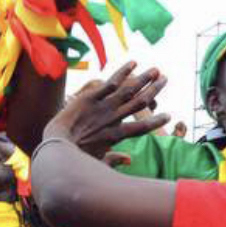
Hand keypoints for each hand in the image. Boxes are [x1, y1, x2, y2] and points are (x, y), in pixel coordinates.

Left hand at [44, 62, 168, 155]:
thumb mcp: (96, 163)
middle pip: (140, 102)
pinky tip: (133, 63)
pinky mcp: (91, 97)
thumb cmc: (75, 157)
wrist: (56, 145)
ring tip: (156, 69)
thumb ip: (114, 160)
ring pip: (129, 90)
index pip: (142, 128)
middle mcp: (113, 118)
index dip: (156, 121)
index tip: (169, 116)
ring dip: (143, 78)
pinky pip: (110, 82)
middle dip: (154, 90)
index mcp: (116, 135)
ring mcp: (103, 106)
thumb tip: (129, 160)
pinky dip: (123, 72)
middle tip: (166, 79)